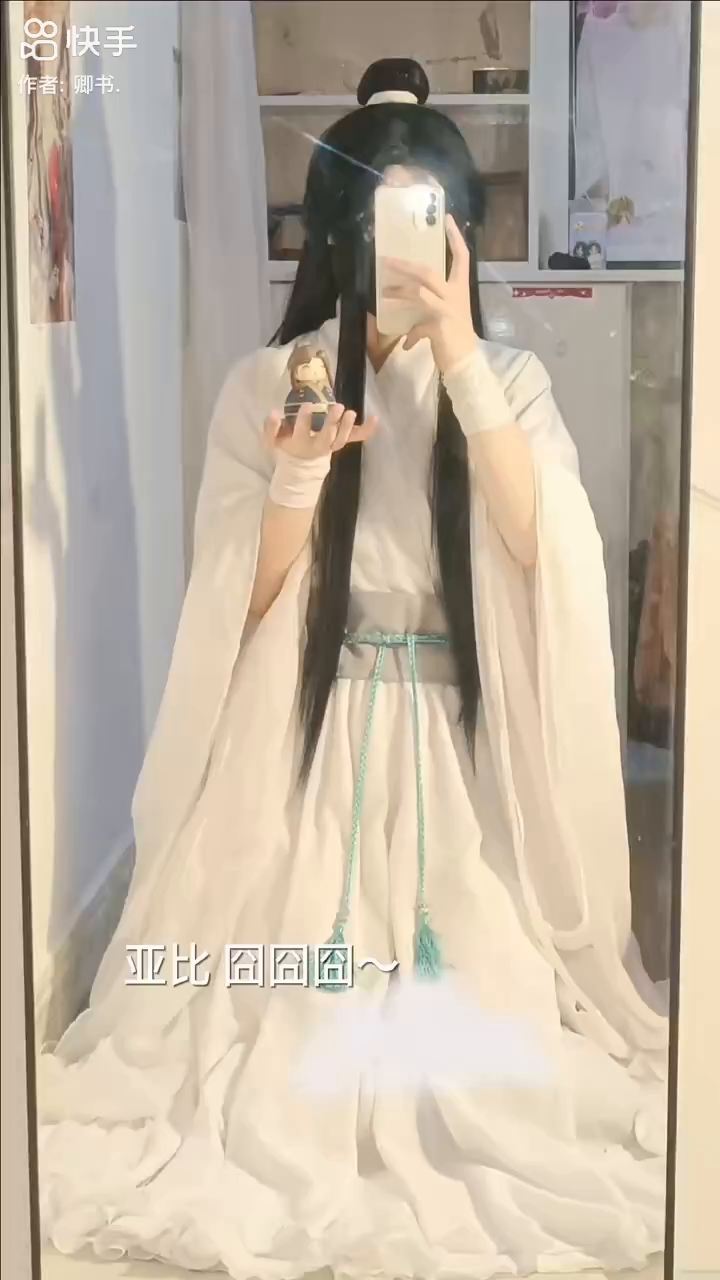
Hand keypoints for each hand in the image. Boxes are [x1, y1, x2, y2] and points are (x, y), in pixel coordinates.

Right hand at [263, 401, 377, 460]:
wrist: (300, 467)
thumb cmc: (285, 448)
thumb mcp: (272, 441)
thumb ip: (270, 428)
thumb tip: (273, 412)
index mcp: (300, 443)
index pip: (302, 432)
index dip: (304, 420)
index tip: (307, 406)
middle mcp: (318, 446)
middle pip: (327, 438)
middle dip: (332, 424)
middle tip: (338, 407)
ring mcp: (332, 445)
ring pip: (342, 440)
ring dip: (348, 427)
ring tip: (351, 412)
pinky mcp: (342, 442)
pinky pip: (357, 437)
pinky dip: (368, 430)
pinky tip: (376, 418)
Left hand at [381, 214, 476, 374]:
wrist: (465, 363)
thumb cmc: (455, 343)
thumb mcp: (440, 325)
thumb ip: (424, 323)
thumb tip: (407, 334)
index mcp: (460, 289)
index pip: (462, 257)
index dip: (455, 237)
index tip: (446, 218)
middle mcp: (456, 294)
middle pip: (428, 271)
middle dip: (405, 265)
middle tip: (386, 259)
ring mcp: (448, 307)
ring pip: (420, 289)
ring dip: (398, 289)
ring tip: (383, 288)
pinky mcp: (440, 322)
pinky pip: (418, 318)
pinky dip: (409, 329)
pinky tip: (401, 337)